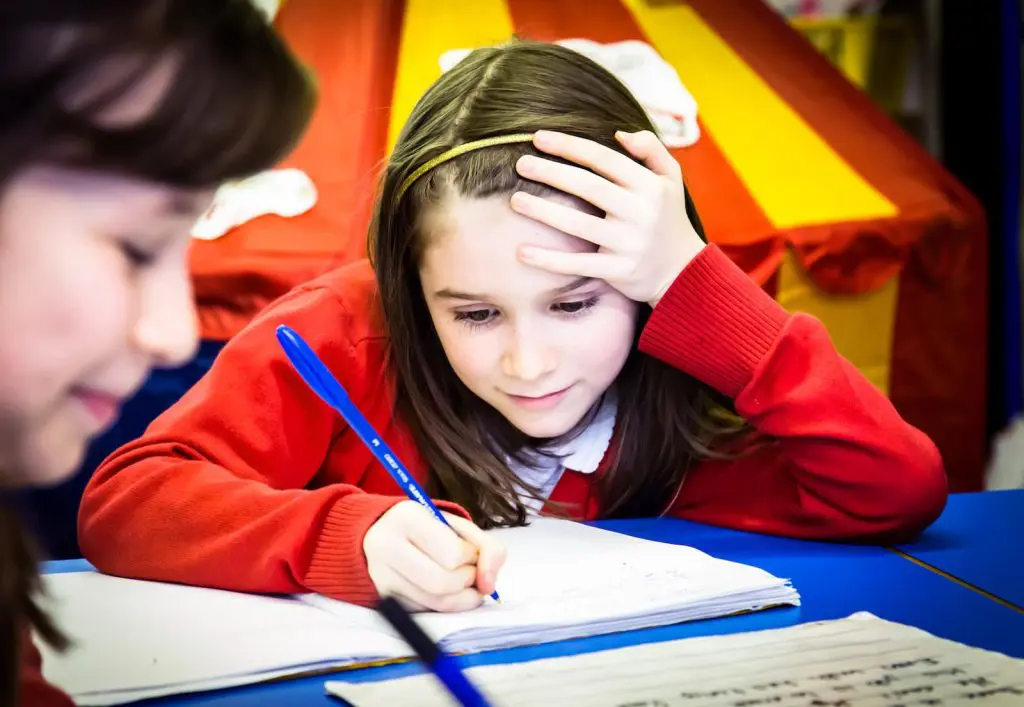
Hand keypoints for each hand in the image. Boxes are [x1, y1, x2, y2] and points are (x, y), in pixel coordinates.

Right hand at [363, 501, 506, 612]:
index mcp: (407, 518)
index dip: (472, 558)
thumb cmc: (426, 528)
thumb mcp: (458, 526)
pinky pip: (425, 612)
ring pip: (436, 603)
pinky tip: (444, 591)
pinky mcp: (382, 598)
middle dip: (468, 581)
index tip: (470, 551)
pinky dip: (444, 606)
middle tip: (470, 572)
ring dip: (462, 598)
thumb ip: (487, 548)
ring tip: (462, 583)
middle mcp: (386, 546)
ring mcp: (380, 575)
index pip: (453, 554)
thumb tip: (488, 585)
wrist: (380, 533)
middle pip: (443, 583)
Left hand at [510, 130, 704, 306]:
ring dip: (544, 211)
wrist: (685, 272)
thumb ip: (651, 149)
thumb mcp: (671, 178)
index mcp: (648, 185)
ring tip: (515, 201)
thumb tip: (619, 133)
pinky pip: (579, 264)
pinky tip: (522, 252)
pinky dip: (549, 260)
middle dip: (550, 173)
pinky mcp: (619, 271)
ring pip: (579, 224)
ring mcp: (629, 243)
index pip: (603, 159)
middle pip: (587, 187)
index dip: (569, 146)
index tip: (538, 138)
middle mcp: (639, 212)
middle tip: (520, 164)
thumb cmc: (668, 218)